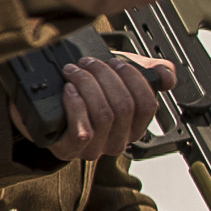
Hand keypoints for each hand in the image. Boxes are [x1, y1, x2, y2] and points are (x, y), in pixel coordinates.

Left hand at [12, 50, 177, 162]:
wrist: (42, 104)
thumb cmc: (82, 92)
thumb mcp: (116, 77)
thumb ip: (146, 73)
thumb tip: (168, 76)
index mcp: (134, 126)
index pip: (147, 104)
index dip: (132, 78)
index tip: (114, 61)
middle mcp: (118, 141)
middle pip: (124, 106)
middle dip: (104, 76)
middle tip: (86, 62)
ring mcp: (94, 148)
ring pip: (104, 114)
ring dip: (87, 85)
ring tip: (72, 71)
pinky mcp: (70, 149)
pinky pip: (82, 131)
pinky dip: (76, 105)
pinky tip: (68, 90)